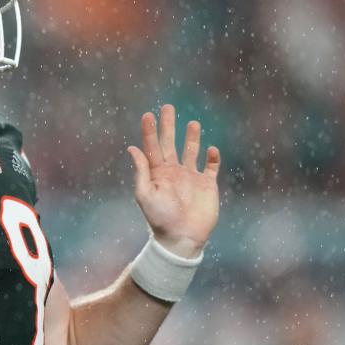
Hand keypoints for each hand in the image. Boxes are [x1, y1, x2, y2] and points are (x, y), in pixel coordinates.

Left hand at [127, 104, 220, 257]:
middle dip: (169, 125)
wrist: (181, 238)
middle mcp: (173, 172)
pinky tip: (211, 149)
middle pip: (170, 143)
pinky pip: (211, 167)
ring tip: (192, 123)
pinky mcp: (207, 185)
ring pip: (191, 152)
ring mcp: (191, 177)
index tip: (148, 114)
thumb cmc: (160, 218)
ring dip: (192, 138)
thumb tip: (132, 148)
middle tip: (168, 107)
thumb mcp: (145, 194)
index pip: (152, 147)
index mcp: (157, 173)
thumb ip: (141, 171)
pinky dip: (212, 158)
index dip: (150, 131)